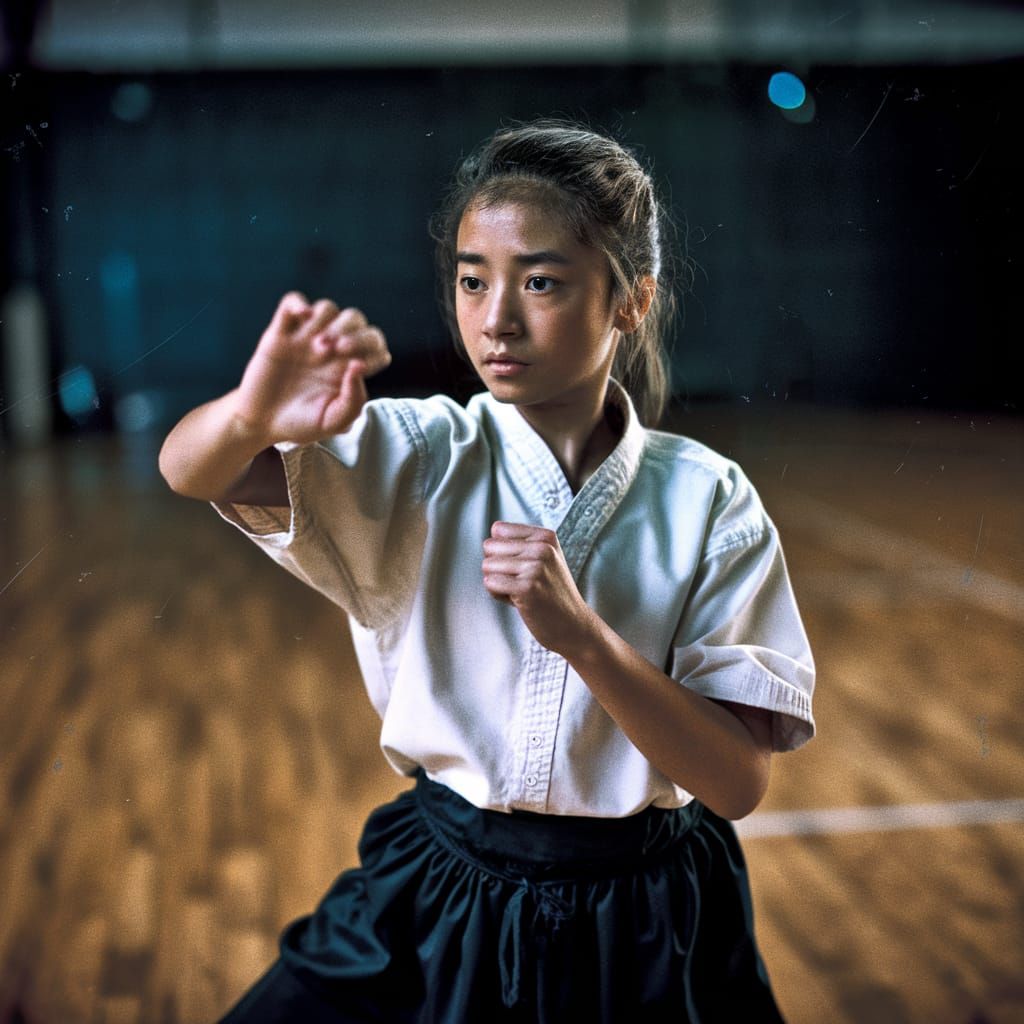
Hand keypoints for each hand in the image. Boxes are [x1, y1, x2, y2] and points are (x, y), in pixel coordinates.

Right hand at [234, 292, 390, 445]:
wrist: (261, 422)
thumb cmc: (300, 423)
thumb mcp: (332, 422)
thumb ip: (353, 401)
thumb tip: (359, 366)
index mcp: (348, 366)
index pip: (374, 343)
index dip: (373, 347)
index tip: (356, 365)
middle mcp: (331, 348)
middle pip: (355, 318)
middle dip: (352, 331)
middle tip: (337, 351)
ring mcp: (305, 337)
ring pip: (327, 308)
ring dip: (327, 322)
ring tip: (316, 347)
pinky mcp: (280, 332)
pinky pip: (292, 301)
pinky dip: (298, 303)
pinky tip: (301, 316)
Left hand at [481, 522, 595, 655]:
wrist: (573, 625)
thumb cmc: (551, 594)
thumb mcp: (544, 559)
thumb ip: (521, 545)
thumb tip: (487, 543)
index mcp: (545, 536)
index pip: (498, 530)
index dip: (501, 551)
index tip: (521, 567)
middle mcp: (542, 547)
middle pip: (489, 546)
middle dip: (496, 567)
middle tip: (519, 582)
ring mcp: (536, 567)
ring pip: (487, 565)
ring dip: (497, 583)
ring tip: (520, 592)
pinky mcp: (528, 587)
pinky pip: (490, 583)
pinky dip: (497, 594)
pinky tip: (518, 601)